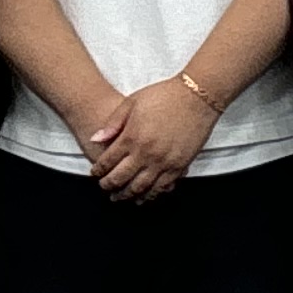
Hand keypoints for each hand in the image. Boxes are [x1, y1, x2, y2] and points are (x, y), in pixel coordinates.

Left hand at [96, 76, 218, 201]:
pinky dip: (150, 195)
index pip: (107, 162)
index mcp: (132, 137)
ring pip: (140, 188)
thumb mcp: (132, 102)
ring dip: (127, 195)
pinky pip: (162, 187)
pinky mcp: (179, 166)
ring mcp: (163, 162)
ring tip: (120, 196)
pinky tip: (144, 196)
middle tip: (104, 187)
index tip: (95, 173)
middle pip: (120, 179)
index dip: (98, 170)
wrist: (196, 96)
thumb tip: (96, 139)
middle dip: (108, 185)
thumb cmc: (165, 95)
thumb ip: (113, 123)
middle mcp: (146, 153)